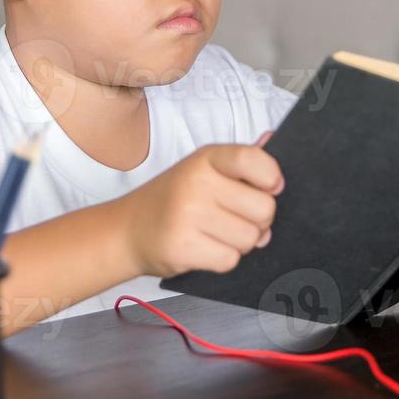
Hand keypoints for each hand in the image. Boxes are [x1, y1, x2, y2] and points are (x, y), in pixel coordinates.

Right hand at [120, 143, 282, 276]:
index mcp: (206, 158)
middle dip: (258, 221)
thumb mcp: (204, 169)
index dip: (272, 177)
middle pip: (264, 209)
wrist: (127, 230)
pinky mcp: (182, 247)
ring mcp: (187, 215)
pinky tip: (205, 248)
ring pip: (250, 239)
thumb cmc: (174, 199)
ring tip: (216, 234)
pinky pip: (230, 260)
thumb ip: (241, 159)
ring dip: (240, 243)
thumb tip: (272, 139)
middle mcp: (196, 182)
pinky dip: (223, 259)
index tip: (270, 187)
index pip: (254, 159)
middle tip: (236, 219)